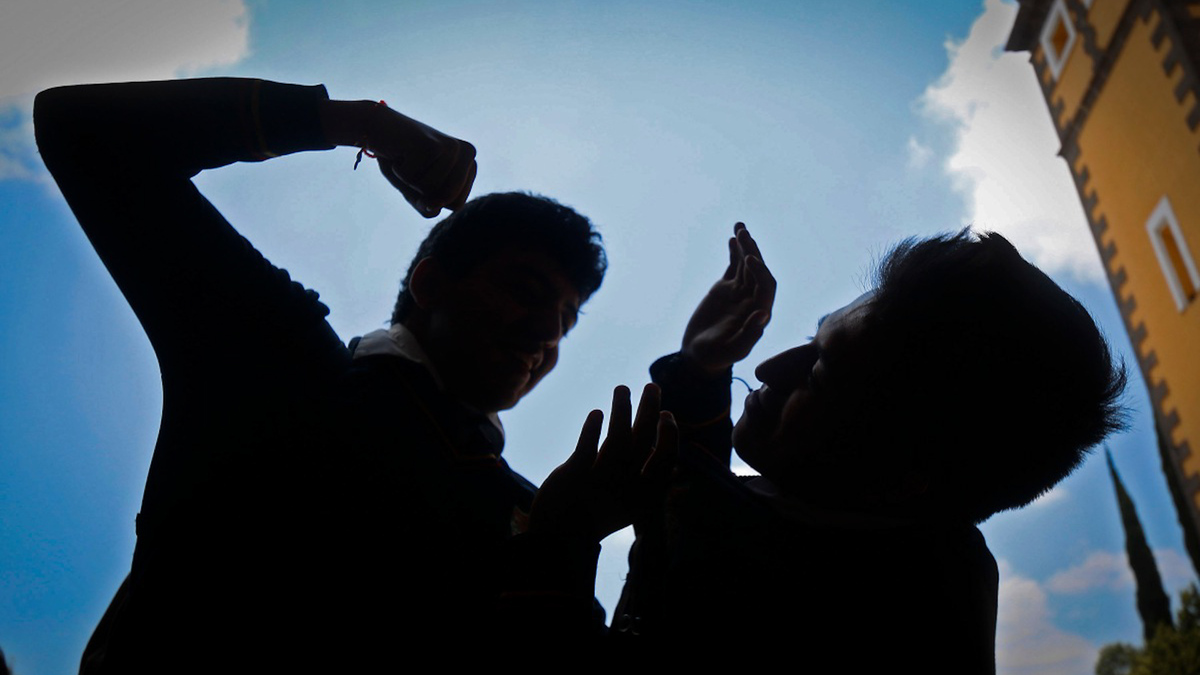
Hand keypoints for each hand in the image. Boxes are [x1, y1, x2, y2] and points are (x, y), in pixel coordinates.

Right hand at [320, 98, 475, 217]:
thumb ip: (428, 208)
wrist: (377, 128)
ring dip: (410, 181)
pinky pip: (415, 180)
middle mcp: (468, 153)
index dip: (433, 198)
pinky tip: (399, 153)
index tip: (424, 175)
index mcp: (470, 165)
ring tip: (407, 158)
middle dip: (422, 192)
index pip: (456, 205)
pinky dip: (400, 172)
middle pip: (447, 200)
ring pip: (431, 191)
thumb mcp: (416, 194)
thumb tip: (433, 207)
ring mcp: (452, 148)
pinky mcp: (432, 146)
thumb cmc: (401, 162)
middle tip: (414, 167)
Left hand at [529, 384, 678, 541]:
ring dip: (622, 409)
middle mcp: (626, 487)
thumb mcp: (631, 503)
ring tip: (622, 388)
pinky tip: (597, 412)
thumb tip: (672, 465)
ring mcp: (601, 481)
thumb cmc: (600, 514)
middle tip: (653, 386)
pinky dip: (592, 429)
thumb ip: (648, 479)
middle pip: (643, 441)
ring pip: (617, 439)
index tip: (666, 413)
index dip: (669, 434)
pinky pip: (586, 448)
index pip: (667, 460)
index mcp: (645, 495)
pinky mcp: (574, 476)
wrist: (562, 536)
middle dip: (649, 411)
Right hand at [681, 223, 775, 374]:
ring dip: (745, 246)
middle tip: (744, 233)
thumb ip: (749, 334)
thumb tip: (764, 313)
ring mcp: (740, 293)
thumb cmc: (716, 357)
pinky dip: (734, 252)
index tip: (748, 259)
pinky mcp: (726, 289)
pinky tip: (732, 237)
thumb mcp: (732, 350)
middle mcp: (753, 300)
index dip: (760, 271)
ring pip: (746, 265)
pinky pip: (734, 267)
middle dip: (753, 251)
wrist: (699, 356)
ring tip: (740, 227)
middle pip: (758, 271)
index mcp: (759, 313)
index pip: (766, 286)